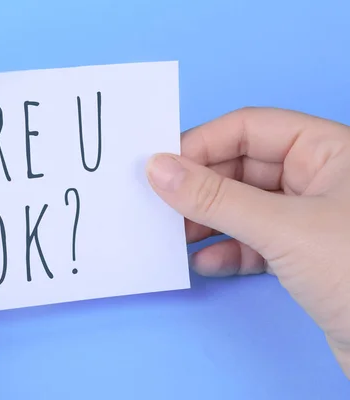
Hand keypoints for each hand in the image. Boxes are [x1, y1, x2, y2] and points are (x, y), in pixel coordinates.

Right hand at [146, 107, 349, 376]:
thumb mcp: (284, 229)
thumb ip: (217, 198)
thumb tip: (160, 170)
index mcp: (328, 150)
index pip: (249, 128)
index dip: (202, 144)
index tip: (161, 166)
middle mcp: (319, 178)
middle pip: (241, 168)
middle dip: (200, 188)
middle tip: (160, 205)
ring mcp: (310, 218)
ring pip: (243, 207)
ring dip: (208, 222)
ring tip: (174, 237)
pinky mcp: (304, 256)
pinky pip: (253, 242)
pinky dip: (227, 251)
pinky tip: (206, 264)